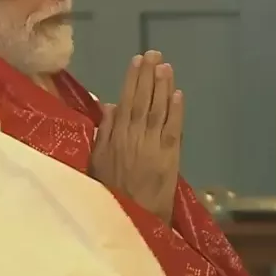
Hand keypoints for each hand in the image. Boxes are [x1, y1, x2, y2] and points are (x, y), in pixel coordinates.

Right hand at [90, 50, 183, 224]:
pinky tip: (179, 94)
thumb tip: (109, 104)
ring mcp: (152, 146)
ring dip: (163, 87)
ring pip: (158, 110)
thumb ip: (104, 132)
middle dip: (149, 76)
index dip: (132, 79)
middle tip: (155, 53)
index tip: (137, 60)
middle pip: (143, 100)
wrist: (130, 221)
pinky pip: (172, 129)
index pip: (125, 101)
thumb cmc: (110, 193)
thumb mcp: (96, 161)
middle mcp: (134, 137)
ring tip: (166, 66)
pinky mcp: (169, 158)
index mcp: (115, 138)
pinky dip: (176, 111)